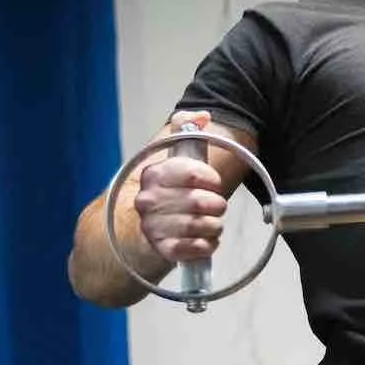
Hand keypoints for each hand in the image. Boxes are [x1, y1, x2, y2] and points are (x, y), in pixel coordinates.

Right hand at [134, 111, 228, 264]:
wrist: (147, 229)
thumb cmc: (170, 192)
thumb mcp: (175, 155)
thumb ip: (186, 129)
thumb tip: (202, 115)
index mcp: (153, 175)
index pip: (192, 173)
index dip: (211, 179)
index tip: (212, 183)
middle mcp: (148, 200)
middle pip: (199, 202)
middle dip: (217, 205)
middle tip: (217, 206)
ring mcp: (152, 226)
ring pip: (200, 225)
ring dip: (214, 225)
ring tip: (212, 223)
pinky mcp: (162, 249)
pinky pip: (195, 248)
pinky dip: (208, 244)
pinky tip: (206, 240)